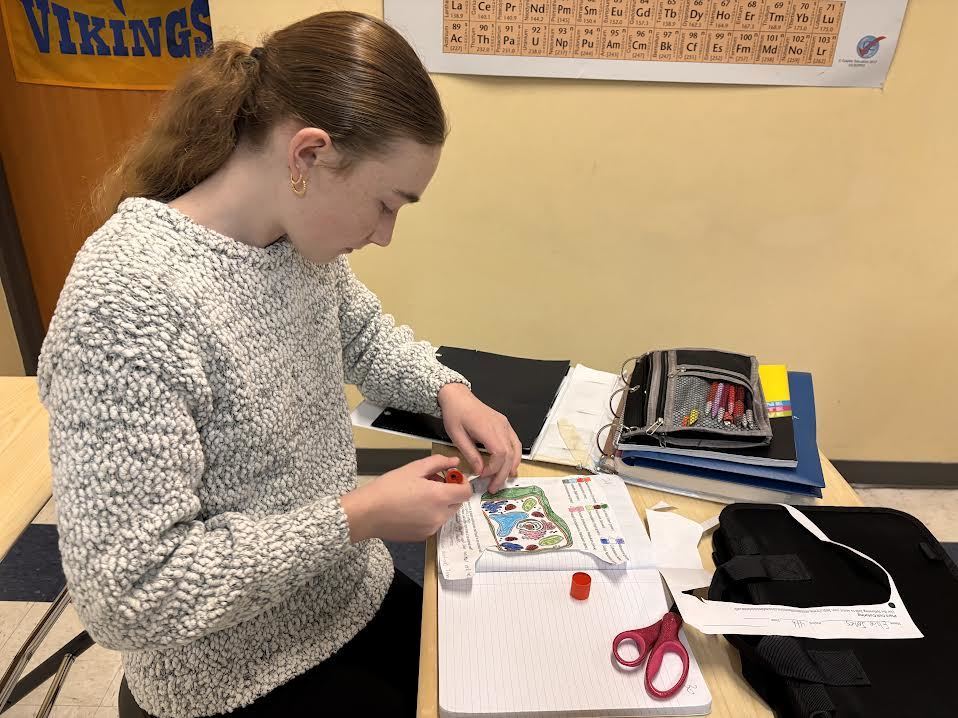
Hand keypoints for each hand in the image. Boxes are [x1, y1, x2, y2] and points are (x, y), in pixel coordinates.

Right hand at [340, 455, 472, 542]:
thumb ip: (438, 463)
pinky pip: (434, 523)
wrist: (367, 513)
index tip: (450, 476)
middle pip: (457, 503)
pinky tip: (412, 508)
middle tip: (431, 482)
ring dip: (440, 504)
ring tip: (419, 495)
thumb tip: (455, 462)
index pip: (466, 492)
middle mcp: (439, 516)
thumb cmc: (388, 488)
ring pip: (446, 514)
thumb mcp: (414, 468)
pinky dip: (430, 515)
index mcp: (440, 497)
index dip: (462, 482)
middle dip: (450, 492)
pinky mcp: (422, 537)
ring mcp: (432, 529)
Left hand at [438, 383, 521, 492]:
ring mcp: (505, 424)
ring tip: (504, 480)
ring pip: (516, 449)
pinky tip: (510, 466)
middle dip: (502, 473)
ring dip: (512, 466)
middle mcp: (500, 426)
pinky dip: (514, 455)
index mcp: (487, 428)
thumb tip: (480, 471)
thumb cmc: (455, 414)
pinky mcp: (505, 424)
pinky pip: (515, 442)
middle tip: (494, 487)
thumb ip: (470, 454)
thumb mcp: (457, 436)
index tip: (482, 476)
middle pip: (509, 454)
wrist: (458, 396)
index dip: (494, 468)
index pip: (500, 453)